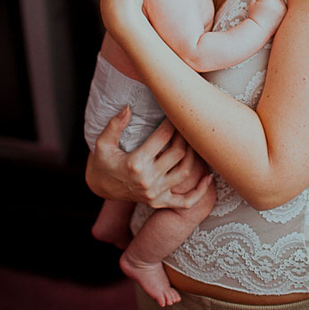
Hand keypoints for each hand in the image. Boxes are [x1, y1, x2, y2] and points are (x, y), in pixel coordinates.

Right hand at [85, 110, 212, 208]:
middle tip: (186, 122)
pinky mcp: (159, 202)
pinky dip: (200, 192)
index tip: (174, 110)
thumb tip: (128, 107)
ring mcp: (155, 193)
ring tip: (194, 140)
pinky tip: (208, 177)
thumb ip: (114, 125)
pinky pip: (185, 202)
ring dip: (194, 154)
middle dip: (185, 134)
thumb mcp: (102, 143)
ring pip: (186, 172)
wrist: (100, 187)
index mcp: (135, 164)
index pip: (163, 137)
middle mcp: (148, 180)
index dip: (171, 121)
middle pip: (178, 152)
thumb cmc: (102, 161)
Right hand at [247, 0, 286, 34]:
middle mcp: (277, 3)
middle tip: (266, 8)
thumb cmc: (254, 17)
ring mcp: (282, 9)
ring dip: (276, 4)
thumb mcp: (252, 3)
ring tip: (270, 12)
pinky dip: (280, 9)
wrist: (260, 30)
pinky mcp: (285, 14)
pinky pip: (284, 7)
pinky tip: (275, 15)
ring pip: (280, 1)